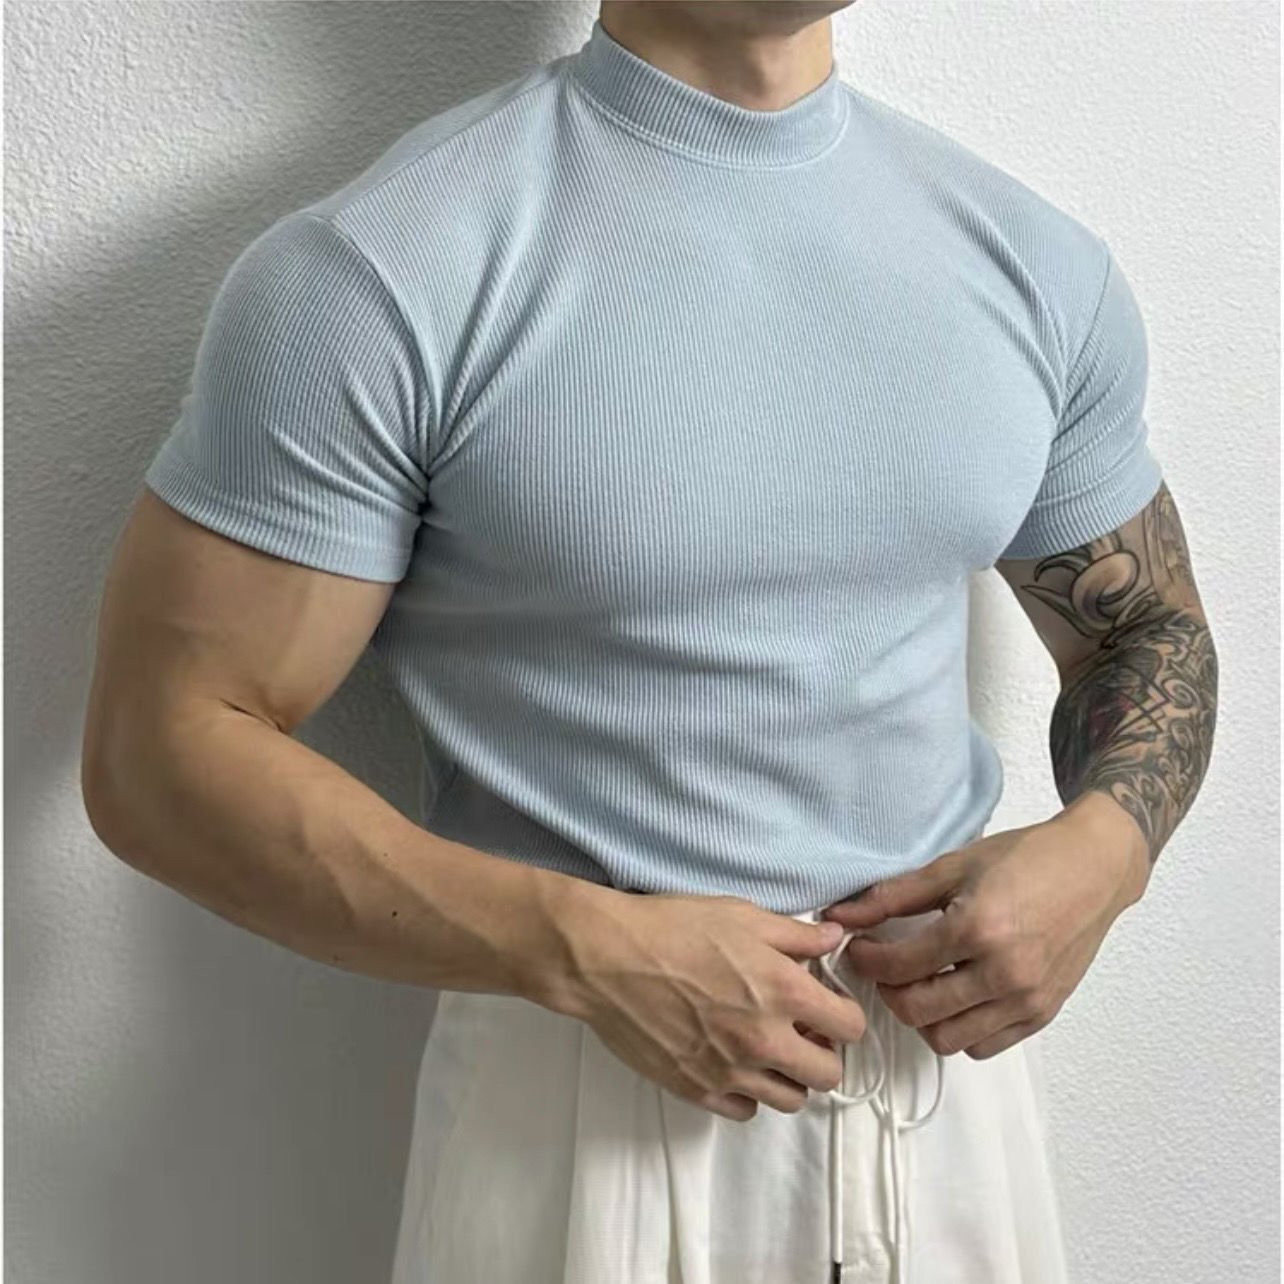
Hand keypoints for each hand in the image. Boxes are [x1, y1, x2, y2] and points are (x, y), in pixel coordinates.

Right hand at [559, 891, 870, 1121]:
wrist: (606, 958)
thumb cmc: (672, 927)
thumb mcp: (740, 915)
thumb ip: (794, 934)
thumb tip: (832, 939)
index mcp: (783, 992)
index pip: (851, 1027)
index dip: (843, 1015)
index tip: (826, 1005)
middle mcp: (764, 1040)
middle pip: (829, 1076)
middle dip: (823, 1053)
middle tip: (800, 1031)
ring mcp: (730, 1071)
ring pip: (790, 1100)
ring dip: (788, 1076)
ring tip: (765, 1047)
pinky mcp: (697, 1090)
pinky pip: (745, 1110)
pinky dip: (747, 1091)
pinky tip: (731, 1060)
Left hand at [820, 803, 1144, 1059]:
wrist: (1093, 868)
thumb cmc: (1025, 859)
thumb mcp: (951, 867)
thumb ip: (891, 896)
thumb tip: (839, 916)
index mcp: (978, 929)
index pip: (899, 966)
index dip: (865, 960)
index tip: (857, 948)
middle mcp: (1004, 973)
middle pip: (917, 1011)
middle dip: (888, 991)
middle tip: (883, 967)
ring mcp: (1027, 999)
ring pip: (948, 1039)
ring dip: (922, 1017)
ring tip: (919, 982)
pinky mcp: (1043, 1014)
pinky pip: (984, 1046)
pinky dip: (959, 1030)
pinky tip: (953, 996)